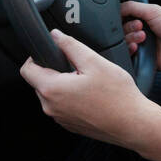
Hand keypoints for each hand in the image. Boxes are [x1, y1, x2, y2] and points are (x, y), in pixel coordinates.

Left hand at [20, 29, 160, 160]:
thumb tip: (56, 35)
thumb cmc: (117, 96)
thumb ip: (71, 46)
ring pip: (52, 94)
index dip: (35, 56)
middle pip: (39, 82)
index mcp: (52, 89)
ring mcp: (60, 118)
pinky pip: (63, 106)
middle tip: (78, 66)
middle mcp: (51, 107)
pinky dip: (72, 98)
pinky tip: (92, 95)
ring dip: (64, 84)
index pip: (26, 70)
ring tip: (88, 81)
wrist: (133, 124)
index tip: (51, 51)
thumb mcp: (94, 62)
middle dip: (54, 70)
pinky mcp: (70, 125)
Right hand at [120, 0, 160, 73]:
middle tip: (140, 27)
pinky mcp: (143, 59)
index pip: (125, 15)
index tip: (128, 16)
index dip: (123, 16)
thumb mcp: (154, 11)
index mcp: (147, 18)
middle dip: (129, 27)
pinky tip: (137, 48)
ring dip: (130, 38)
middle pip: (122, 29)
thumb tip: (118, 6)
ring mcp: (143, 45)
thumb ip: (133, 7)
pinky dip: (129, 51)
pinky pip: (128, 56)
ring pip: (124, 42)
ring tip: (142, 38)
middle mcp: (144, 31)